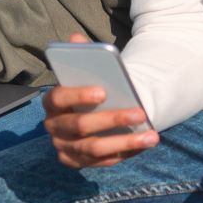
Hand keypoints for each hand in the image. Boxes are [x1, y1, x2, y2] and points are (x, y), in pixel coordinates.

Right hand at [40, 33, 156, 167]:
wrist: (88, 115)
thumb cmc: (89, 91)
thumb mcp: (84, 73)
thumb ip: (81, 56)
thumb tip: (76, 39)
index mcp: (51, 101)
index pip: (59, 97)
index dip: (79, 95)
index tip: (104, 91)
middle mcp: (53, 126)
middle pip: (81, 125)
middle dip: (113, 119)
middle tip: (141, 113)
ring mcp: (64, 147)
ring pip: (94, 148)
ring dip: (125, 142)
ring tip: (151, 136)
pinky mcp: (76, 163)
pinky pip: (101, 162)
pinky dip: (124, 153)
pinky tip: (144, 144)